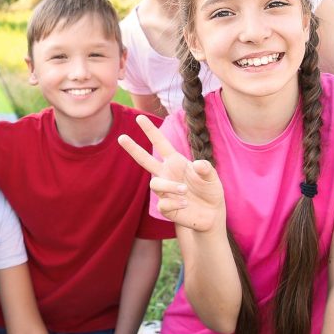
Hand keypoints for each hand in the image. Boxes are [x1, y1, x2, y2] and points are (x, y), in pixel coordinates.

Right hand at [118, 114, 226, 232]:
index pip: (160, 144)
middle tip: (121, 137)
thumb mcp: (212, 177)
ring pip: (155, 184)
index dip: (150, 131)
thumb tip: (197, 164)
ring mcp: (164, 191)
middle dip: (133, 148)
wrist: (211, 215)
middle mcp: (166, 174)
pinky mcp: (165, 208)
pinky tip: (185, 204)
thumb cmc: (210, 191)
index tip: (140, 117)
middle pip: (144, 160)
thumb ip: (206, 169)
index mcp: (175, 162)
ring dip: (170, 186)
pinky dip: (175, 203)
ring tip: (185, 191)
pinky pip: (163, 203)